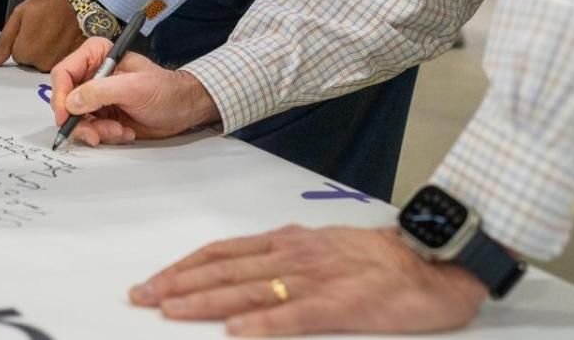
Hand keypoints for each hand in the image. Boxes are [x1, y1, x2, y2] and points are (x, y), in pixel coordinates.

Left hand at [0, 0, 85, 70]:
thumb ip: (4, 41)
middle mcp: (41, 64)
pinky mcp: (72, 61)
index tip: (33, 25)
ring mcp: (58, 64)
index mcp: (25, 53)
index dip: (23, 38)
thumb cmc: (50, 2)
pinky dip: (61, 50)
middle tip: (45, 27)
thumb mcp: (20, 14)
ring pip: (45, 61)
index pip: (17, 53)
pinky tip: (65, 36)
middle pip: (31, 60)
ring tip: (56, 30)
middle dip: (35, 46)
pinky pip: (60, 60)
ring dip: (48, 49)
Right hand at [49, 37, 218, 144]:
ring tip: (120, 131)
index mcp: (96, 55)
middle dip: (81, 120)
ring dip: (97, 131)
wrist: (182, 109)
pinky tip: (124, 132)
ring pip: (77, 119)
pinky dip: (104, 136)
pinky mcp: (101, 115)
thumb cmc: (165, 90)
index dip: (60, 96)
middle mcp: (91, 75)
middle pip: (66, 100)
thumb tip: (72, 102)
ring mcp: (95, 97)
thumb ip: (100, 92)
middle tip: (97, 133)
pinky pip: (90, 130)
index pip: (63, 73)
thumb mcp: (134, 88)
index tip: (67, 116)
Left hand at [128, 225, 485, 334]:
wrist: (432, 257)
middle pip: (223, 269)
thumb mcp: (321, 248)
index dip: (184, 267)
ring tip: (170, 311)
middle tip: (141, 297)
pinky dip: (262, 324)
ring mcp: (314, 279)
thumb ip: (283, 258)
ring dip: (205, 302)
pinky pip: (294, 315)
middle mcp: (291, 255)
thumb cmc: (378, 258)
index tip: (155, 281)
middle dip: (178, 284)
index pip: (221, 253)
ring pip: (247, 290)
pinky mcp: (341, 305)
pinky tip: (236, 332)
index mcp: (286, 243)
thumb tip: (244, 274)